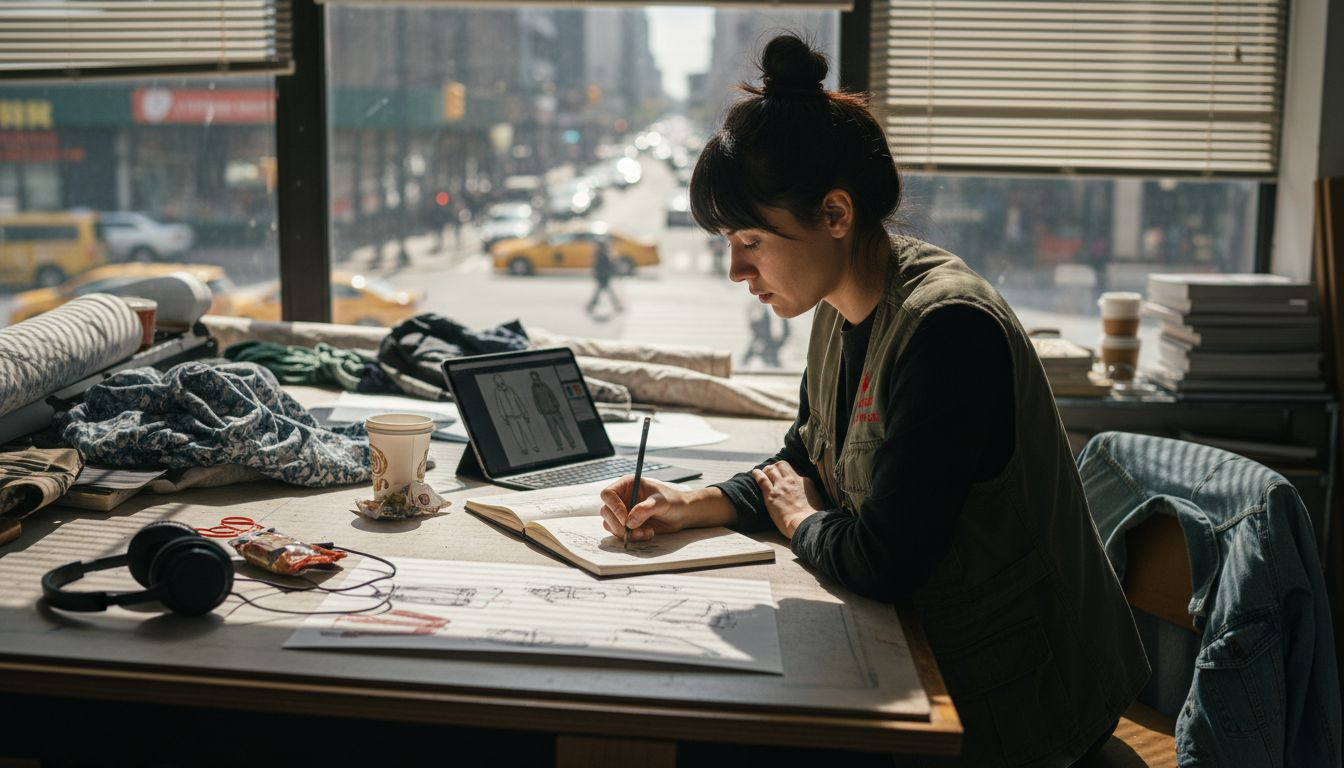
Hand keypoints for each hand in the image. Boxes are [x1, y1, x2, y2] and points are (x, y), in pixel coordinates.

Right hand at [598, 477, 719, 542]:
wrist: (682, 514)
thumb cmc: (673, 501)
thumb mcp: (661, 502)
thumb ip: (645, 509)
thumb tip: (629, 521)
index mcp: (627, 485)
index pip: (608, 494)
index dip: (614, 507)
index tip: (625, 519)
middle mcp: (622, 497)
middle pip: (606, 511)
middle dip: (618, 524)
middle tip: (633, 531)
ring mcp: (623, 512)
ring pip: (610, 524)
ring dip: (625, 533)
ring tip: (645, 533)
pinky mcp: (627, 525)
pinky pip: (619, 533)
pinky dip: (631, 537)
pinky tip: (647, 533)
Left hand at [752, 461, 824, 538]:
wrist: (806, 523)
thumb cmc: (813, 517)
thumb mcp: (817, 500)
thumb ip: (810, 493)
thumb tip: (807, 495)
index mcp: (805, 482)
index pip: (793, 470)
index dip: (786, 471)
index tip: (783, 475)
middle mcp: (792, 480)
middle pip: (781, 465)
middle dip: (775, 467)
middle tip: (771, 473)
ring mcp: (781, 486)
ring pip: (770, 470)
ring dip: (766, 470)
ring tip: (762, 473)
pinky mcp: (771, 495)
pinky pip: (762, 479)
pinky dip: (757, 474)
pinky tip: (755, 473)